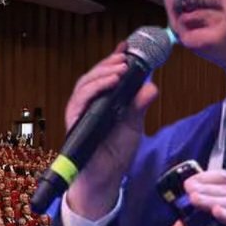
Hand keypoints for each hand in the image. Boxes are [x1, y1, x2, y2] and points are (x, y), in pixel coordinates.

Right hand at [64, 48, 159, 219]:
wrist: (105, 179)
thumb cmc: (115, 153)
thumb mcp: (133, 126)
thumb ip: (139, 106)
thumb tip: (151, 86)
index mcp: (101, 103)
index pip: (105, 76)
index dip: (114, 60)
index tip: (127, 47)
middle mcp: (88, 105)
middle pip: (93, 76)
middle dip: (109, 63)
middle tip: (125, 56)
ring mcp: (80, 113)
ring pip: (85, 84)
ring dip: (103, 72)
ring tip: (121, 67)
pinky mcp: (75, 122)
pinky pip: (80, 101)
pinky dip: (95, 89)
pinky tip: (110, 82)